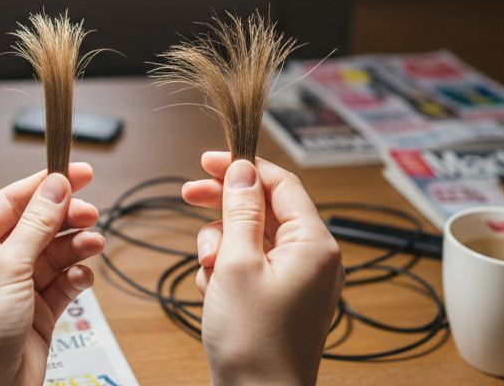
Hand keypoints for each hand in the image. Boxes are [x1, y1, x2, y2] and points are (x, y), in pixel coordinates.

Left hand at [0, 164, 105, 385]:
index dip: (46, 184)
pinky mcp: (36, 313)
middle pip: (38, 225)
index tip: (78, 171)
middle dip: (66, 218)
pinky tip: (83, 276)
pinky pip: (63, 283)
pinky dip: (76, 276)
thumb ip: (36, 225)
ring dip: (75, 246)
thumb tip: (55, 186)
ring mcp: (15, 288)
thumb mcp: (6, 268)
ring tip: (93, 244)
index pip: (12, 201)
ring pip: (54, 254)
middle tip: (91, 213)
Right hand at [182, 153, 343, 385]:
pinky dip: (226, 271)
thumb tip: (243, 170)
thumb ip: (240, 210)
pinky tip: (212, 292)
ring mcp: (298, 280)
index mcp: (315, 244)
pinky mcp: (282, 299)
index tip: (207, 160)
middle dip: (224, 206)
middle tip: (189, 195)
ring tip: (209, 272)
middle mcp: (314, 258)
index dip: (243, 166)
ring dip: (220, 245)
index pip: (281, 183)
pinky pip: (250, 266)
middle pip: (264, 208)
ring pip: (251, 237)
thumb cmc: (253, 342)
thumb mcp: (235, 263)